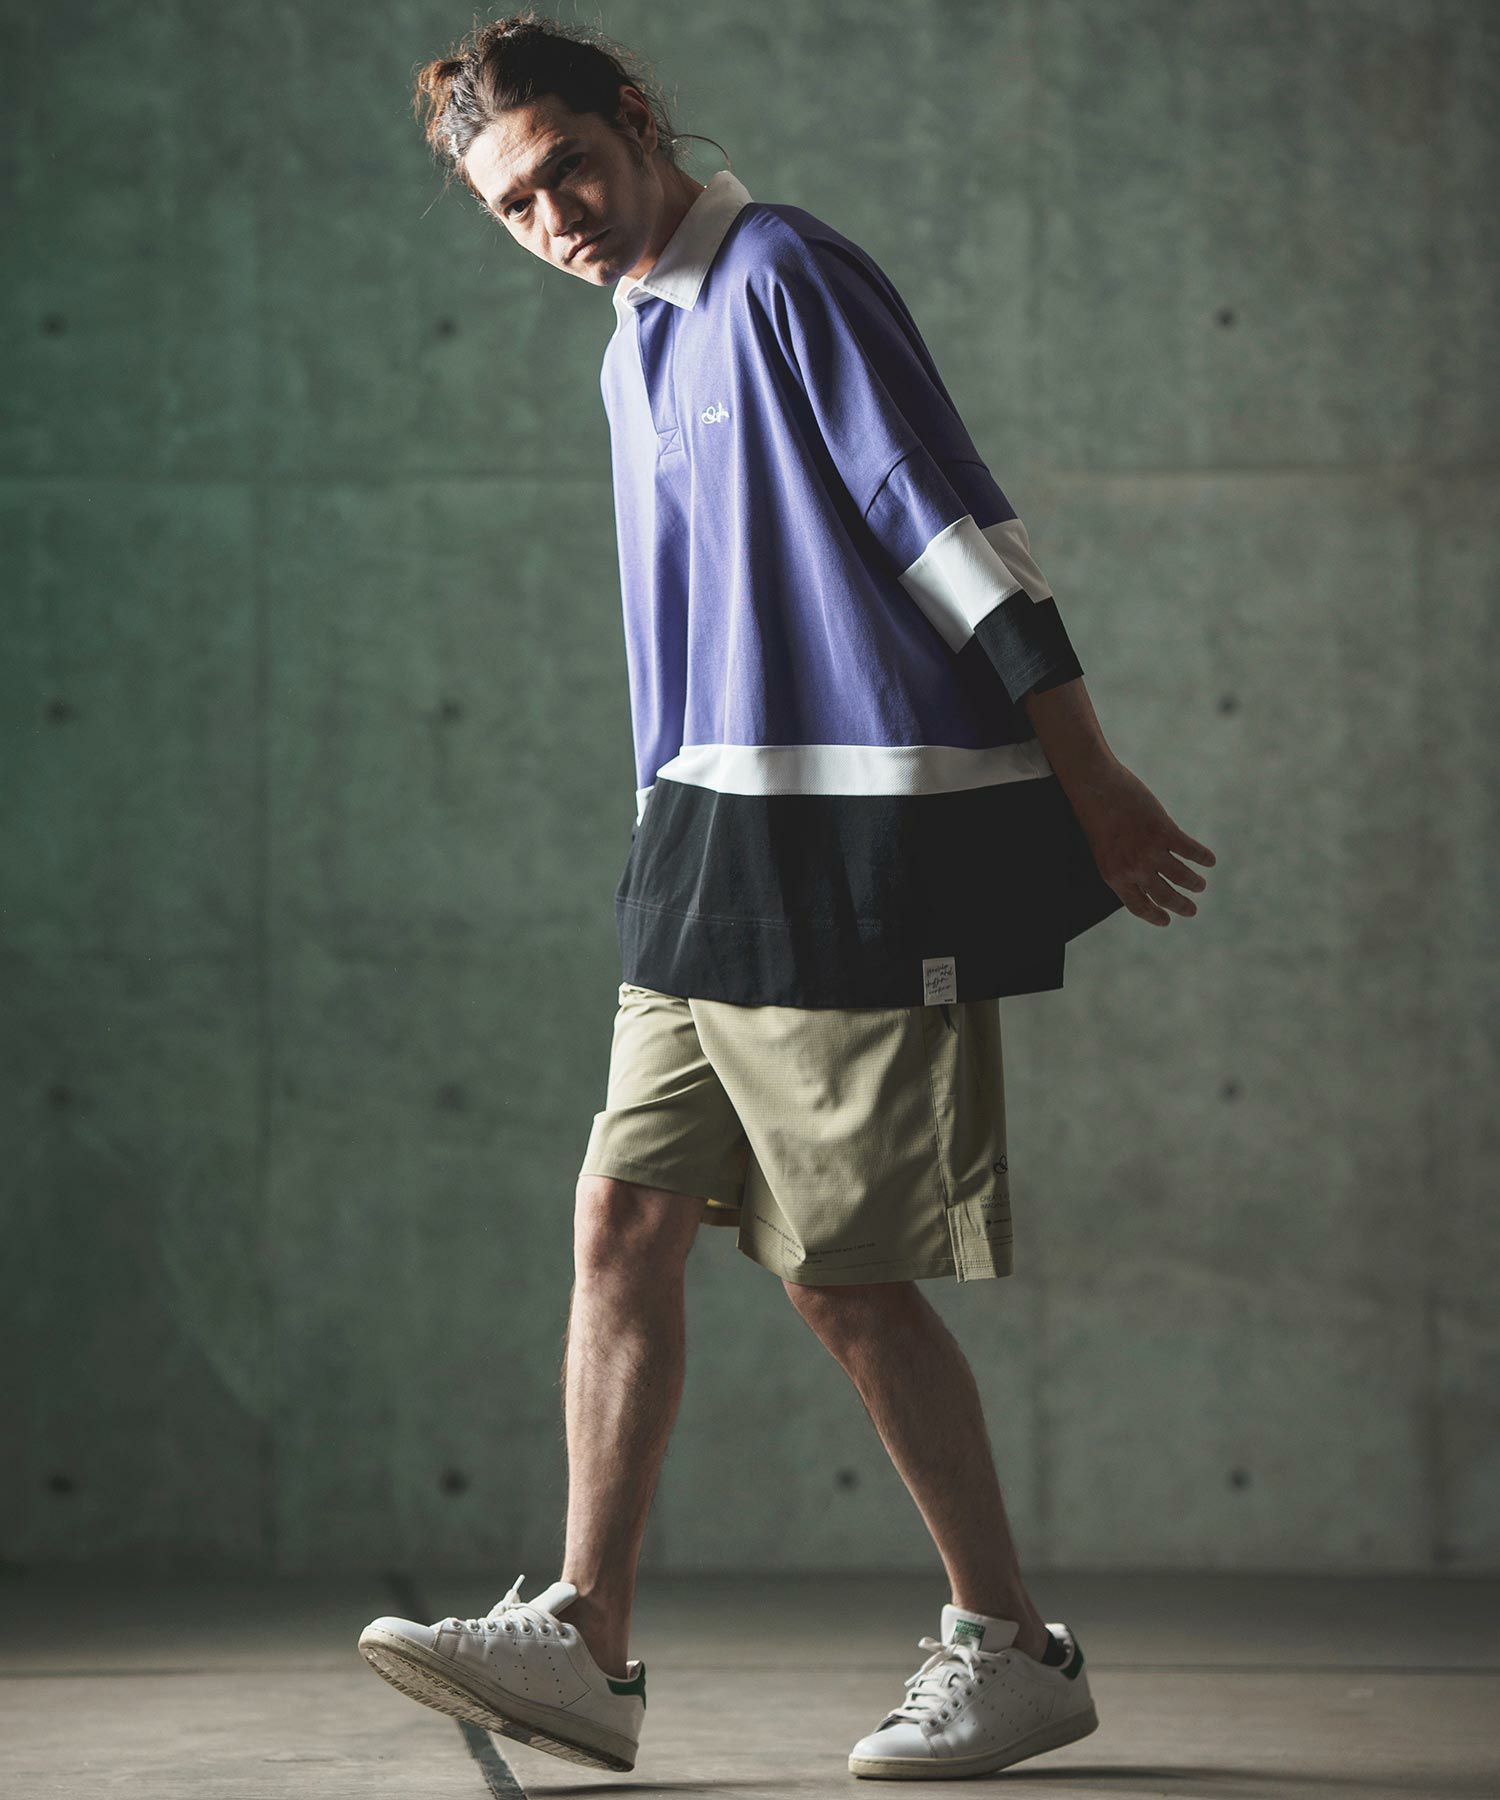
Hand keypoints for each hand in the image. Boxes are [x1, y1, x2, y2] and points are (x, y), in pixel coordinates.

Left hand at [1064, 759, 1215, 927]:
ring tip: (1200, 885)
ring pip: (1182, 877)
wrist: (1095, 788)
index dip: (1155, 916)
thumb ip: (1122, 868)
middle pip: (1165, 896)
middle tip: (1191, 910)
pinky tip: (1210, 860)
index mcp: (1114, 877)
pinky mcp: (1164, 831)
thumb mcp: (1102, 851)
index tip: (1166, 920)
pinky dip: (1203, 857)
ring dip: (1195, 883)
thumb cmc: (1096, 817)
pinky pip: (1191, 850)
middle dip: (1182, 906)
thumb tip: (1146, 882)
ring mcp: (1150, 850)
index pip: (1139, 906)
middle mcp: (1134, 869)